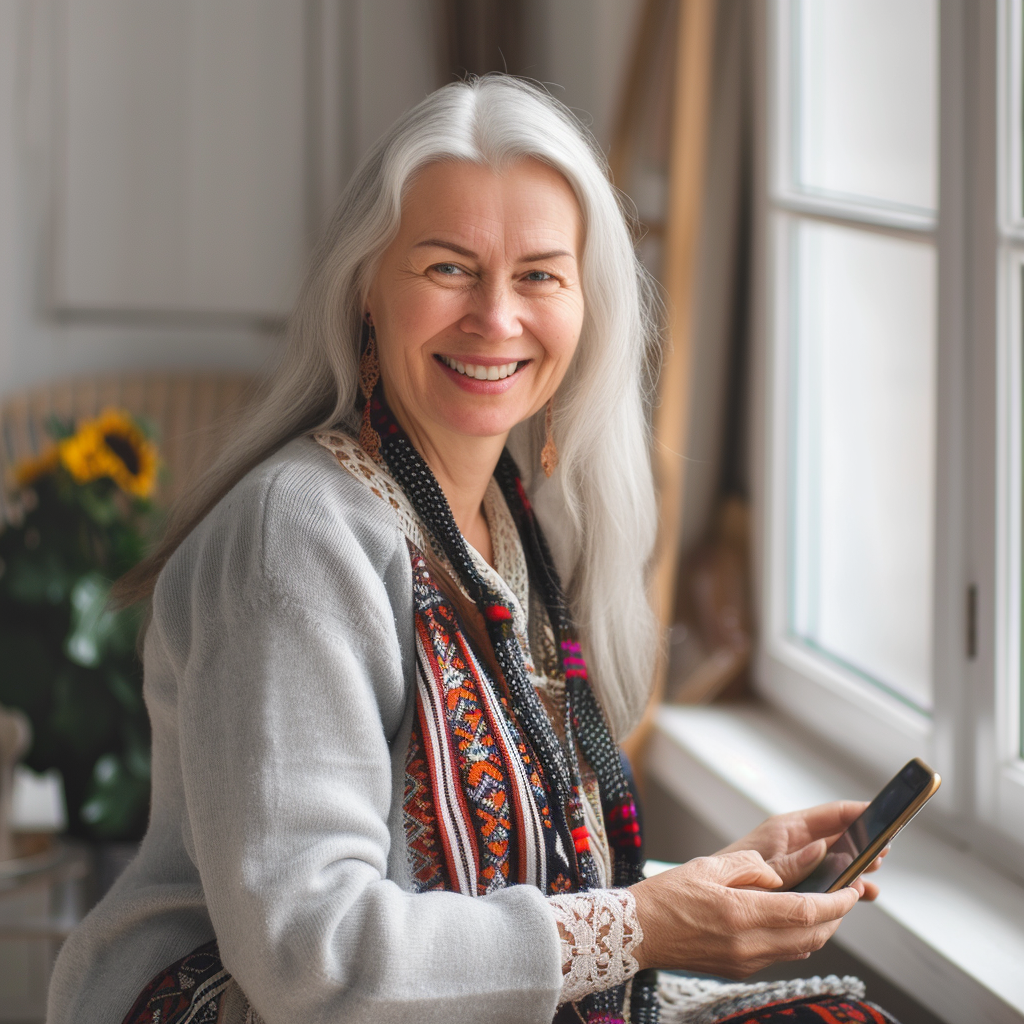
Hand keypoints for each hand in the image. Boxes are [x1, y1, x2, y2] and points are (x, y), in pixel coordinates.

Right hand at [629, 851, 858, 977]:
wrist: (637, 932)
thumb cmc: (667, 895)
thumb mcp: (708, 866)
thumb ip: (751, 867)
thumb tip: (781, 875)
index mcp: (741, 913)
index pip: (806, 911)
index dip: (837, 901)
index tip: (853, 888)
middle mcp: (748, 944)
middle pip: (812, 935)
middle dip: (836, 916)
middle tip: (846, 893)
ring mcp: (745, 961)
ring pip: (801, 948)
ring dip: (820, 929)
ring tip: (825, 905)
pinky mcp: (739, 969)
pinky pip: (781, 955)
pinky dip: (797, 938)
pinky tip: (793, 920)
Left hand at [715, 801, 887, 899]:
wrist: (708, 901)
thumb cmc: (727, 873)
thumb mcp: (762, 864)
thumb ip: (793, 861)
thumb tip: (823, 850)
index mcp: (788, 829)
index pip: (831, 813)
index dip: (858, 812)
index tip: (882, 811)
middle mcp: (797, 843)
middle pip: (840, 837)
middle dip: (864, 843)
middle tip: (883, 850)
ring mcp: (800, 863)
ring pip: (839, 860)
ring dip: (858, 867)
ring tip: (873, 875)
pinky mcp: (800, 882)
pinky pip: (830, 880)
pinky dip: (846, 886)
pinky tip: (861, 895)